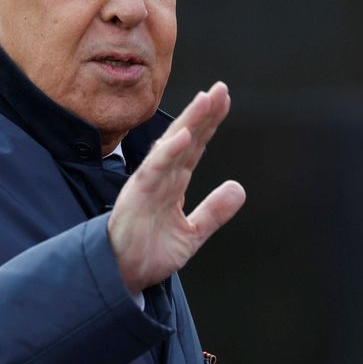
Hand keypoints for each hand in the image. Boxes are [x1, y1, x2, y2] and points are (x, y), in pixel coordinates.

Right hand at [107, 81, 245, 295]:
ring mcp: (149, 182)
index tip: (224, 100)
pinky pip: (155, 168)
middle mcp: (162, 177)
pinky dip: (168, 151)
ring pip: (172, 146)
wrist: (123, 274)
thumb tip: (239, 188)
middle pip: (186, 139)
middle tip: (220, 89)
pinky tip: (183, 134)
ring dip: (189, 122)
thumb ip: (214, 211)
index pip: (195, 147)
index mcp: (174, 184)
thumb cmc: (149, 253)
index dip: (210, 124)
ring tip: (205, 100)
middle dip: (203, 113)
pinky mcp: (137, 194)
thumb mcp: (192, 233)